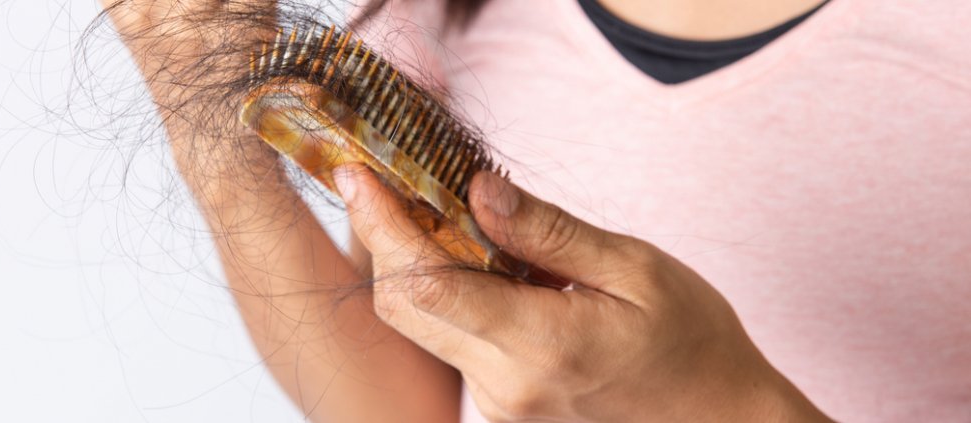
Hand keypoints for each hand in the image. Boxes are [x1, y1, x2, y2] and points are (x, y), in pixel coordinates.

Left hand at [333, 164, 830, 421]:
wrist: (716, 420)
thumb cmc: (691, 343)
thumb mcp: (635, 270)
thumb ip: (549, 232)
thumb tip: (477, 190)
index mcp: (542, 345)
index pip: (428, 285)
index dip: (383, 226)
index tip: (361, 176)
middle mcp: (505, 385)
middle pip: (404, 306)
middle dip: (382, 238)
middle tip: (378, 181)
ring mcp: (498, 404)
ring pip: (422, 324)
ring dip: (414, 263)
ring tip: (430, 208)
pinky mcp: (500, 406)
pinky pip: (451, 340)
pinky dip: (446, 292)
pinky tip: (470, 256)